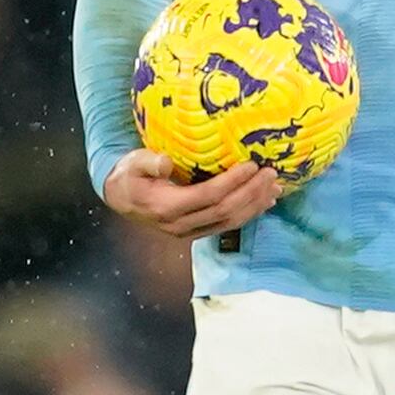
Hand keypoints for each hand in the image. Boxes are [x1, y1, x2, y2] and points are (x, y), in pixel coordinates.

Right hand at [102, 148, 279, 241]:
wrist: (119, 199)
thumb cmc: (128, 177)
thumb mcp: (131, 164)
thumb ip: (147, 163)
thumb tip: (165, 163)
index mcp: (167, 207)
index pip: (208, 196)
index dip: (232, 182)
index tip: (251, 165)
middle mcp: (181, 225)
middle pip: (225, 211)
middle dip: (251, 193)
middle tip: (271, 174)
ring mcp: (190, 232)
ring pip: (229, 222)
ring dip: (255, 206)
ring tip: (275, 188)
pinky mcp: (196, 231)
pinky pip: (227, 225)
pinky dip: (248, 213)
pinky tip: (263, 202)